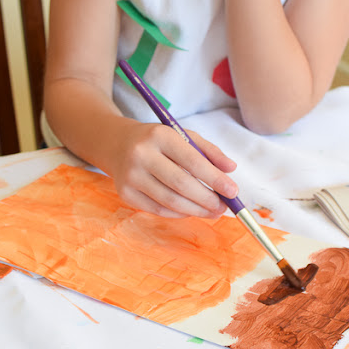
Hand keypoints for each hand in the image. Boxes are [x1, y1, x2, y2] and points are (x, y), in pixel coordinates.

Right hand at [108, 123, 238, 217]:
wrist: (116, 144)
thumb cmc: (157, 141)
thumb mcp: (183, 136)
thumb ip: (209, 151)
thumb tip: (231, 169)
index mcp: (160, 136)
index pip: (192, 161)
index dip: (215, 179)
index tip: (233, 191)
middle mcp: (141, 155)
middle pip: (181, 185)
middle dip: (207, 199)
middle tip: (223, 207)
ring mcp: (130, 176)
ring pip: (170, 201)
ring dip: (196, 210)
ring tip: (212, 211)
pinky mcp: (125, 193)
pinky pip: (158, 210)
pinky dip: (179, 213)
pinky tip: (191, 211)